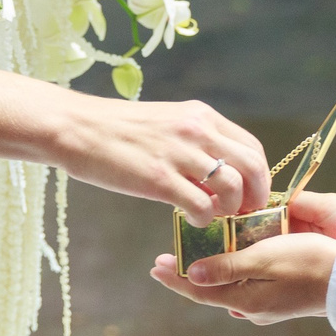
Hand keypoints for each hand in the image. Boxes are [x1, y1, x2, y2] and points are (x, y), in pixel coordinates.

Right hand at [41, 90, 269, 223]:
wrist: (76, 127)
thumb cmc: (117, 129)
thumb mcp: (167, 122)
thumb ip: (195, 140)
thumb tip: (217, 168)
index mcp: (202, 116)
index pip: (251, 148)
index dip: (259, 177)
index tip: (251, 195)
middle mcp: (197, 131)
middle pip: (251, 167)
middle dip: (255, 197)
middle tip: (243, 214)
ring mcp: (178, 154)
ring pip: (231, 187)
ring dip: (229, 209)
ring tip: (214, 216)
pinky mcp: (158, 178)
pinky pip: (200, 205)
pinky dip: (203, 218)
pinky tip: (191, 219)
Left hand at [150, 232, 335, 323]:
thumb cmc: (310, 263)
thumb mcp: (264, 260)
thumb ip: (227, 267)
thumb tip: (190, 274)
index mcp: (243, 300)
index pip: (198, 289)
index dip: (174, 277)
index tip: (153, 265)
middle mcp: (252, 308)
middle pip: (212, 289)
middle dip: (190, 273)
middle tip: (167, 258)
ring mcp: (268, 305)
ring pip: (230, 287)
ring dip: (212, 271)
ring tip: (196, 256)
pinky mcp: (282, 297)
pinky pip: (248, 285)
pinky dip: (234, 271)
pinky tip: (234, 262)